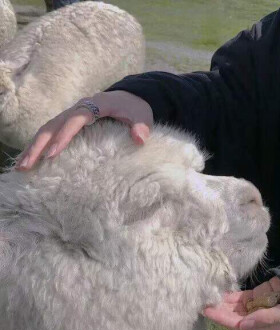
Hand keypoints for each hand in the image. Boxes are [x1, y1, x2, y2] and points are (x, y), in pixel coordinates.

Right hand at [16, 90, 153, 169]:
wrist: (131, 98)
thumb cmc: (136, 108)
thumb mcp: (142, 116)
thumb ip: (142, 127)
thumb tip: (139, 139)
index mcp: (96, 105)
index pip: (76, 120)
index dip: (64, 136)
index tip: (53, 154)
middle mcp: (80, 107)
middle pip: (53, 124)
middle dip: (39, 145)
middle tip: (26, 165)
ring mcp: (73, 114)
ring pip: (48, 128)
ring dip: (34, 147)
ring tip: (22, 167)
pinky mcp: (71, 121)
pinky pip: (52, 132)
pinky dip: (40, 145)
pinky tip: (32, 160)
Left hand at [203, 277, 279, 329]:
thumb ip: (266, 319)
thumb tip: (242, 326)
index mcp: (267, 329)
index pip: (241, 327)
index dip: (224, 320)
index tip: (209, 313)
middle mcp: (260, 320)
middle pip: (236, 318)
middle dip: (220, 312)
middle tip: (203, 305)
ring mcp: (259, 306)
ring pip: (237, 307)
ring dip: (224, 304)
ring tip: (208, 298)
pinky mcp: (260, 295)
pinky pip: (242, 297)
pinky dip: (231, 296)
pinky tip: (221, 293)